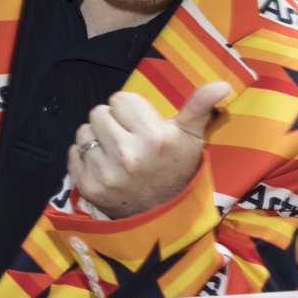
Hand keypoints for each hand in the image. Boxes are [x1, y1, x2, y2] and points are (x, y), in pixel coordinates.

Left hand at [68, 82, 230, 219]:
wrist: (162, 214)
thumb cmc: (176, 167)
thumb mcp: (191, 136)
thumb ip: (200, 106)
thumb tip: (223, 84)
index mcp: (155, 138)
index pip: (120, 99)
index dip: (130, 110)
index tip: (141, 125)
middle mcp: (129, 155)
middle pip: (99, 112)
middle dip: (112, 121)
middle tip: (127, 137)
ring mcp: (106, 173)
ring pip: (84, 131)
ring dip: (97, 138)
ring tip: (115, 151)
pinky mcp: (89, 187)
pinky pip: (74, 153)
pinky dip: (85, 156)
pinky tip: (104, 165)